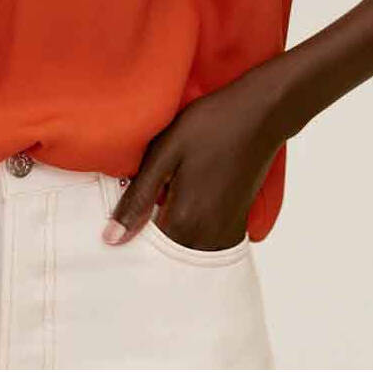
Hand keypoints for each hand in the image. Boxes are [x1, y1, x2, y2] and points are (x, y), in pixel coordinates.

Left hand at [102, 64, 287, 250]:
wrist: (260, 113)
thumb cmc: (210, 125)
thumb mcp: (165, 153)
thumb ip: (138, 198)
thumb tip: (111, 239)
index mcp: (185, 221)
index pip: (146, 255)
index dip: (127, 240)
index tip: (115, 226)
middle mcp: (208, 237)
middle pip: (168, 260)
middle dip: (148, 244)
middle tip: (135, 212)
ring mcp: (227, 233)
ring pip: (188, 253)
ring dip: (170, 239)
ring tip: (158, 205)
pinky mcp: (238, 223)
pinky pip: (207, 244)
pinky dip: (191, 236)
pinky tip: (181, 203)